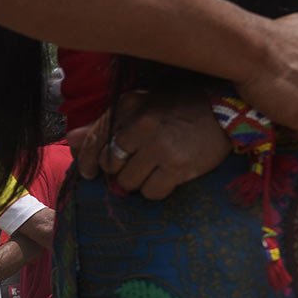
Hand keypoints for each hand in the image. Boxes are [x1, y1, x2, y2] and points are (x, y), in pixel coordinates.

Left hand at [69, 91, 230, 198]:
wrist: (227, 109)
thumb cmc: (180, 106)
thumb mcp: (141, 104)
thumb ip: (106, 123)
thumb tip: (70, 140)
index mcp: (129, 107)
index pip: (95, 140)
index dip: (87, 161)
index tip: (90, 172)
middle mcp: (142, 126)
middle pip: (110, 165)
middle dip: (118, 170)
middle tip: (134, 166)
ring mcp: (161, 148)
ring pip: (128, 182)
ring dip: (137, 182)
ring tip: (152, 170)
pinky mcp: (179, 167)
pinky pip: (152, 193)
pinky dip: (154, 191)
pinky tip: (165, 178)